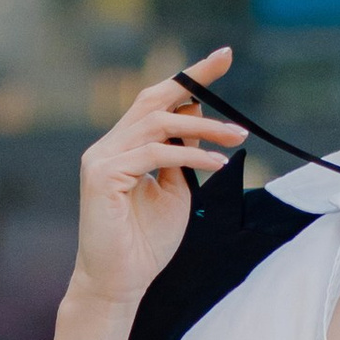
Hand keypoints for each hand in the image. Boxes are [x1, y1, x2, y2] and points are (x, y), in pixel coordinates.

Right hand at [66, 47, 246, 325]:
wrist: (119, 283)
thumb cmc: (145, 243)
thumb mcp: (175, 189)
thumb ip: (182, 153)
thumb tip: (197, 113)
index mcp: (123, 147)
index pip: (156, 101)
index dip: (188, 78)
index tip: (221, 57)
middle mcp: (108, 146)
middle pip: (153, 98)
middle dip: (192, 77)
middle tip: (227, 60)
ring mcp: (101, 159)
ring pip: (158, 124)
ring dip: (204, 127)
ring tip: (238, 135)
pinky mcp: (102, 176)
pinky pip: (154, 154)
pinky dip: (190, 155)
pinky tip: (216, 163)